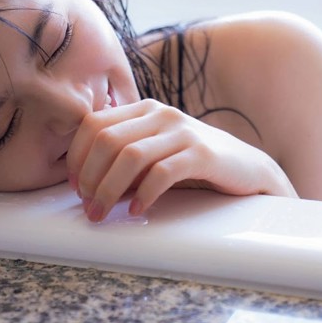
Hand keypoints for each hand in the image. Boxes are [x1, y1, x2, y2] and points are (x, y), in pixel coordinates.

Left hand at [66, 99, 297, 222]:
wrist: (247, 169)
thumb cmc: (193, 164)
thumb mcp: (155, 153)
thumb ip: (124, 158)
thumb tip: (84, 184)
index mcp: (144, 109)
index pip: (94, 123)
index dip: (76, 156)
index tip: (74, 186)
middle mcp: (161, 114)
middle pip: (107, 139)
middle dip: (89, 177)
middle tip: (87, 207)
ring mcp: (183, 132)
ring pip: (130, 156)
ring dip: (109, 189)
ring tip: (103, 213)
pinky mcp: (202, 154)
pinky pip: (163, 172)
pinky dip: (144, 194)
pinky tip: (137, 210)